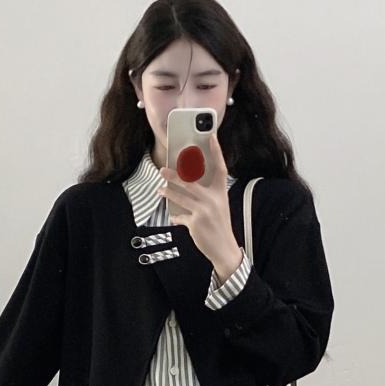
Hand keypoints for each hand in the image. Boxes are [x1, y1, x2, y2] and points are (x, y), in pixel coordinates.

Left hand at [158, 130, 243, 279]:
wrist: (224, 249)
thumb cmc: (219, 226)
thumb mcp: (219, 207)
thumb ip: (207, 195)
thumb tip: (188, 184)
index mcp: (221, 193)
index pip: (220, 168)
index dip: (216, 151)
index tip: (211, 136)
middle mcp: (213, 200)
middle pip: (191, 182)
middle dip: (175, 175)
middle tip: (162, 169)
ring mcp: (204, 211)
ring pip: (181, 197)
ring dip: (168, 191)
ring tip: (160, 188)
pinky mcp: (195, 223)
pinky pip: (180, 216)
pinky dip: (176, 216)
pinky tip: (173, 216)